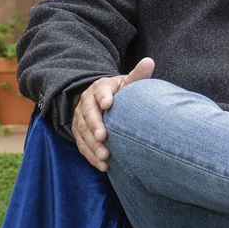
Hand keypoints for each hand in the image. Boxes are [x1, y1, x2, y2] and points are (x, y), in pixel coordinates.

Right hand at [71, 57, 154, 171]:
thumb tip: (149, 61)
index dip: (103, 96)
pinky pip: (82, 145)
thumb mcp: (128, 82)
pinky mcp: (79, 133)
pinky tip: (102, 166)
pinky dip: (91, 156)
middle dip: (95, 126)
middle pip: (88, 114)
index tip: (109, 104)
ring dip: (93, 145)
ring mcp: (80, 118)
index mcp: (100, 88)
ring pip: (83, 132)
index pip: (100, 91)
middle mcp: (87, 102)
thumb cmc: (121, 91)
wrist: (104, 100)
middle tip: (104, 137)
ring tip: (105, 156)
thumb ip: (138, 75)